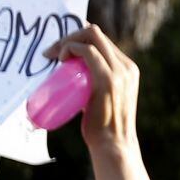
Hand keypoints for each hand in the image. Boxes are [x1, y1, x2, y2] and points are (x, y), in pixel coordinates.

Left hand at [42, 23, 140, 155]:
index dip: (78, 38)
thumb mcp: (102, 99)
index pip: (101, 41)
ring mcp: (119, 72)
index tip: (60, 49)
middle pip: (95, 33)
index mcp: (127, 69)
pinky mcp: (108, 79)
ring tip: (53, 55)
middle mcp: (126, 67)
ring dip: (68, 40)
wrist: (113, 146)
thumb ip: (94, 86)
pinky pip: (88, 50)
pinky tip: (61, 57)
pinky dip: (71, 48)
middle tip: (52, 52)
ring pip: (92, 36)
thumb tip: (73, 80)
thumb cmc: (103, 128)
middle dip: (70, 35)